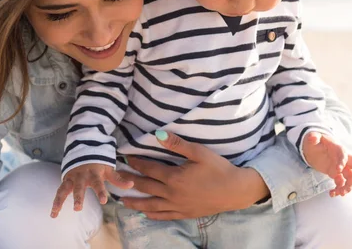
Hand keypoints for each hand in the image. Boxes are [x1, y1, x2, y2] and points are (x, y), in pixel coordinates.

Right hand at [50, 163, 132, 217]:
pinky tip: (53, 214)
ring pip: (64, 190)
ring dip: (59, 201)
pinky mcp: (65, 180)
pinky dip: (55, 202)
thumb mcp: (108, 169)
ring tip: (55, 213)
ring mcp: (72, 178)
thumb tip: (131, 185)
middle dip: (78, 197)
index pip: (98, 183)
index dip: (100, 192)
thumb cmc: (98, 163)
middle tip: (77, 208)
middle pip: (79, 188)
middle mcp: (81, 176)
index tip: (103, 201)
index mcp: (94, 174)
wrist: (83, 150)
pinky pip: (59, 192)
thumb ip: (118, 179)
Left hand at [118, 131, 268, 219]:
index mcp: (174, 177)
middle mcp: (172, 194)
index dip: (135, 163)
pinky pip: (164, 216)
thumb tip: (157, 134)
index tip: (124, 158)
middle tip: (115, 179)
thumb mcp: (199, 152)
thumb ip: (177, 144)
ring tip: (122, 201)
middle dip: (129, 182)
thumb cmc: (219, 169)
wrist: (236, 190)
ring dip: (135, 202)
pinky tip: (144, 214)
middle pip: (145, 187)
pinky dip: (152, 215)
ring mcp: (178, 206)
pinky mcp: (185, 213)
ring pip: (151, 205)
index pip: (148, 169)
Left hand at [302, 131, 351, 196]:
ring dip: (348, 186)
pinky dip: (338, 189)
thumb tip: (312, 137)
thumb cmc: (316, 141)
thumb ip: (313, 137)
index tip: (338, 170)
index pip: (344, 155)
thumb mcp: (313, 137)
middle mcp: (343, 159)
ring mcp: (341, 168)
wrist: (314, 147)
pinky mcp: (336, 174)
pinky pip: (341, 183)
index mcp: (338, 149)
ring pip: (349, 178)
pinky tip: (332, 194)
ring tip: (340, 193)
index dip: (342, 162)